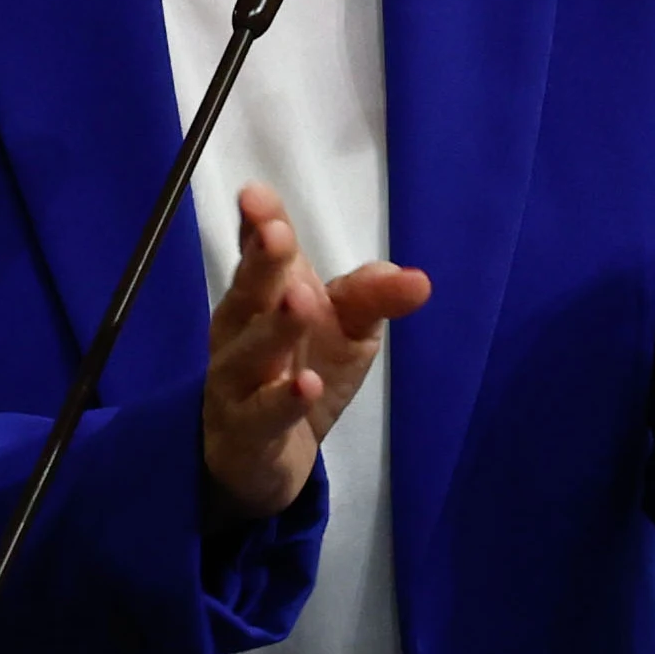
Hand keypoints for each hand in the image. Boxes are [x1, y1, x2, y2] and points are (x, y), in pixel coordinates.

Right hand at [200, 184, 428, 523]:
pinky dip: (283, 400)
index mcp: (262, 297)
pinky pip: (262, 414)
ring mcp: (236, 381)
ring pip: (249, 351)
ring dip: (275, 327)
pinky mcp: (245, 430)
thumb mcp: (347, 331)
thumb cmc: (302, 372)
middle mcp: (239, 331)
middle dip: (261, 262)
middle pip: (248, 293)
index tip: (257, 195)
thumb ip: (372, 299)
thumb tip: (418, 279)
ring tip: (301, 300)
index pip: (255, 253)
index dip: (257, 223)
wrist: (266, 458)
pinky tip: (306, 384)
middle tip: (276, 232)